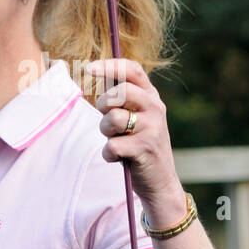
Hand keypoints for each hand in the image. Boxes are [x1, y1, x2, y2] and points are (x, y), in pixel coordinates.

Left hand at [85, 58, 187, 224]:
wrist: (160, 181)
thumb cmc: (139, 145)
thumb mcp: (135, 118)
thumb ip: (119, 100)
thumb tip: (91, 71)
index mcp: (152, 97)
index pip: (133, 70)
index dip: (110, 66)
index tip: (88, 68)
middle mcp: (156, 108)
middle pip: (119, 93)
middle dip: (104, 105)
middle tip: (108, 120)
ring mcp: (152, 128)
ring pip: (112, 119)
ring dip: (105, 132)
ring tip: (116, 140)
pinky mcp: (144, 149)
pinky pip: (111, 146)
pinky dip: (109, 154)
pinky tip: (120, 158)